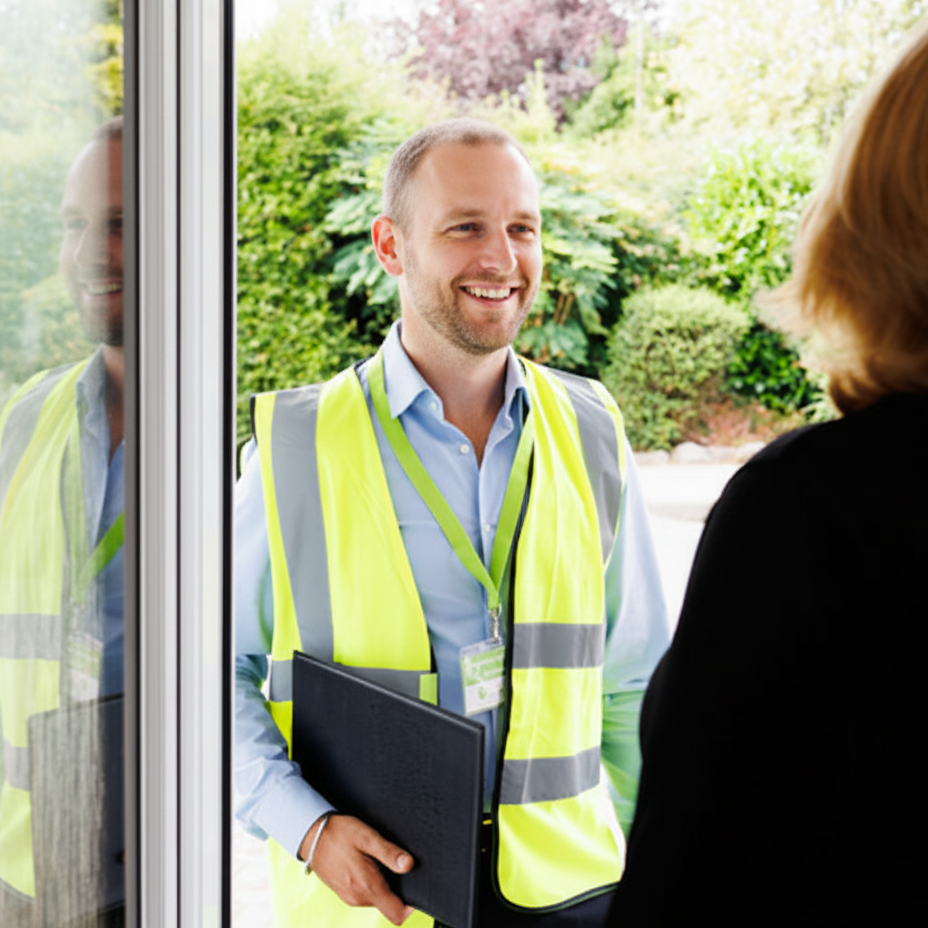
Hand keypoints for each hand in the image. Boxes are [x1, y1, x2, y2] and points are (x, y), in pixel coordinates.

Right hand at [299, 814, 414, 924]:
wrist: (311, 835)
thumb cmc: (338, 833)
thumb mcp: (367, 837)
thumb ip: (389, 853)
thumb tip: (409, 865)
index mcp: (367, 887)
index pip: (397, 915)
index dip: (411, 906)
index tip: (415, 889)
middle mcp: (358, 898)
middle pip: (388, 905)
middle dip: (397, 889)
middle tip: (396, 864)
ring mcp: (349, 897)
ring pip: (376, 899)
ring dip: (383, 885)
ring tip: (379, 861)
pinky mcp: (344, 893)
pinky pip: (364, 895)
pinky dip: (371, 884)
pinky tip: (367, 864)